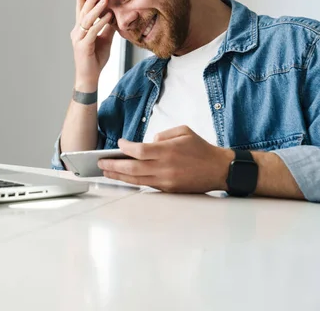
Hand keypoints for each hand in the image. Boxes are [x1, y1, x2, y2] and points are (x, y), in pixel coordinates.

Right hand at [71, 0, 115, 89]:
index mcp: (80, 30)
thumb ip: (107, 28)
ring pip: (87, 20)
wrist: (89, 77)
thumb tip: (115, 16)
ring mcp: (78, 39)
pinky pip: (92, 32)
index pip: (81, 11)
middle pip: (83, 12)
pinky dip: (101, 23)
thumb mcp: (104, 40)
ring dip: (96, 9)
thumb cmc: (95, 60)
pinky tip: (108, 17)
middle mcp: (76, 33)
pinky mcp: (83, 47)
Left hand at [97, 126, 233, 192]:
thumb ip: (162, 135)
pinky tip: (123, 177)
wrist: (219, 169)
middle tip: (100, 162)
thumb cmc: (201, 149)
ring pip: (136, 179)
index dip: (125, 148)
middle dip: (113, 165)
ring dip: (118, 175)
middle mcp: (165, 167)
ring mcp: (166, 180)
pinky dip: (132, 181)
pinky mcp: (168, 189)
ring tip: (106, 171)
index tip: (119, 144)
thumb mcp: (183, 131)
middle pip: (132, 167)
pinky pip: (146, 185)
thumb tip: (145, 143)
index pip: (139, 150)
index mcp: (168, 151)